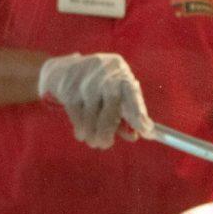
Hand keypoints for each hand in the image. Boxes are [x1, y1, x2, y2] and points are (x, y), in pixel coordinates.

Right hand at [38, 53, 152, 148]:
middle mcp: (106, 74)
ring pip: (91, 114)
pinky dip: (80, 128)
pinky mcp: (69, 87)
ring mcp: (86, 79)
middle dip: (107, 130)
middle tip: (104, 145)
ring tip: (92, 141)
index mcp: (122, 76)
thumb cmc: (101, 88)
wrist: (67, 68)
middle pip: (111, 104)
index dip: (138, 112)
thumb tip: (134, 136)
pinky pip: (76, 115)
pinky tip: (81, 132)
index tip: (146, 130)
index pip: (132, 93)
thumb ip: (128, 116)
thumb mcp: (117, 96)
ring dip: (91, 134)